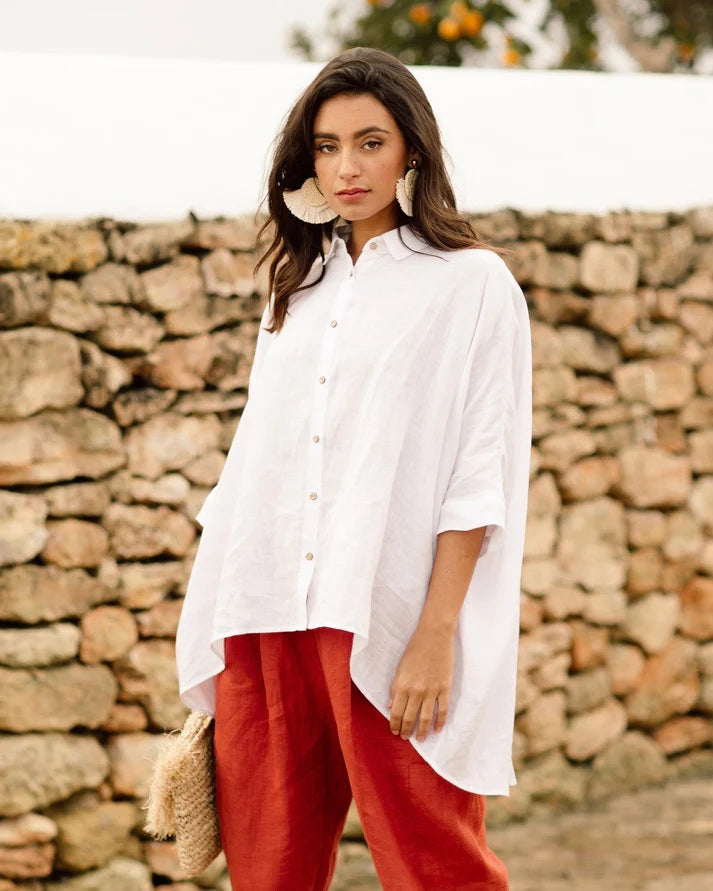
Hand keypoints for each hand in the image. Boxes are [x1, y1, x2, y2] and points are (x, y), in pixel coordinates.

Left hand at [388, 625, 453, 741]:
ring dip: (422, 731)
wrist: (434, 636)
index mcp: (402, 685)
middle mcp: (416, 691)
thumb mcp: (400, 668)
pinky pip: (443, 710)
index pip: (397, 712)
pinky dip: (440, 722)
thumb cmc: (414, 649)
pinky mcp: (445, 688)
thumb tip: (391, 706)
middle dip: (406, 730)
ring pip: (426, 718)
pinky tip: (437, 729)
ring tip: (419, 739)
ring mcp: (432, 691)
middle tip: (405, 738)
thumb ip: (395, 688)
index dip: (395, 724)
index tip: (394, 731)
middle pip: (410, 718)